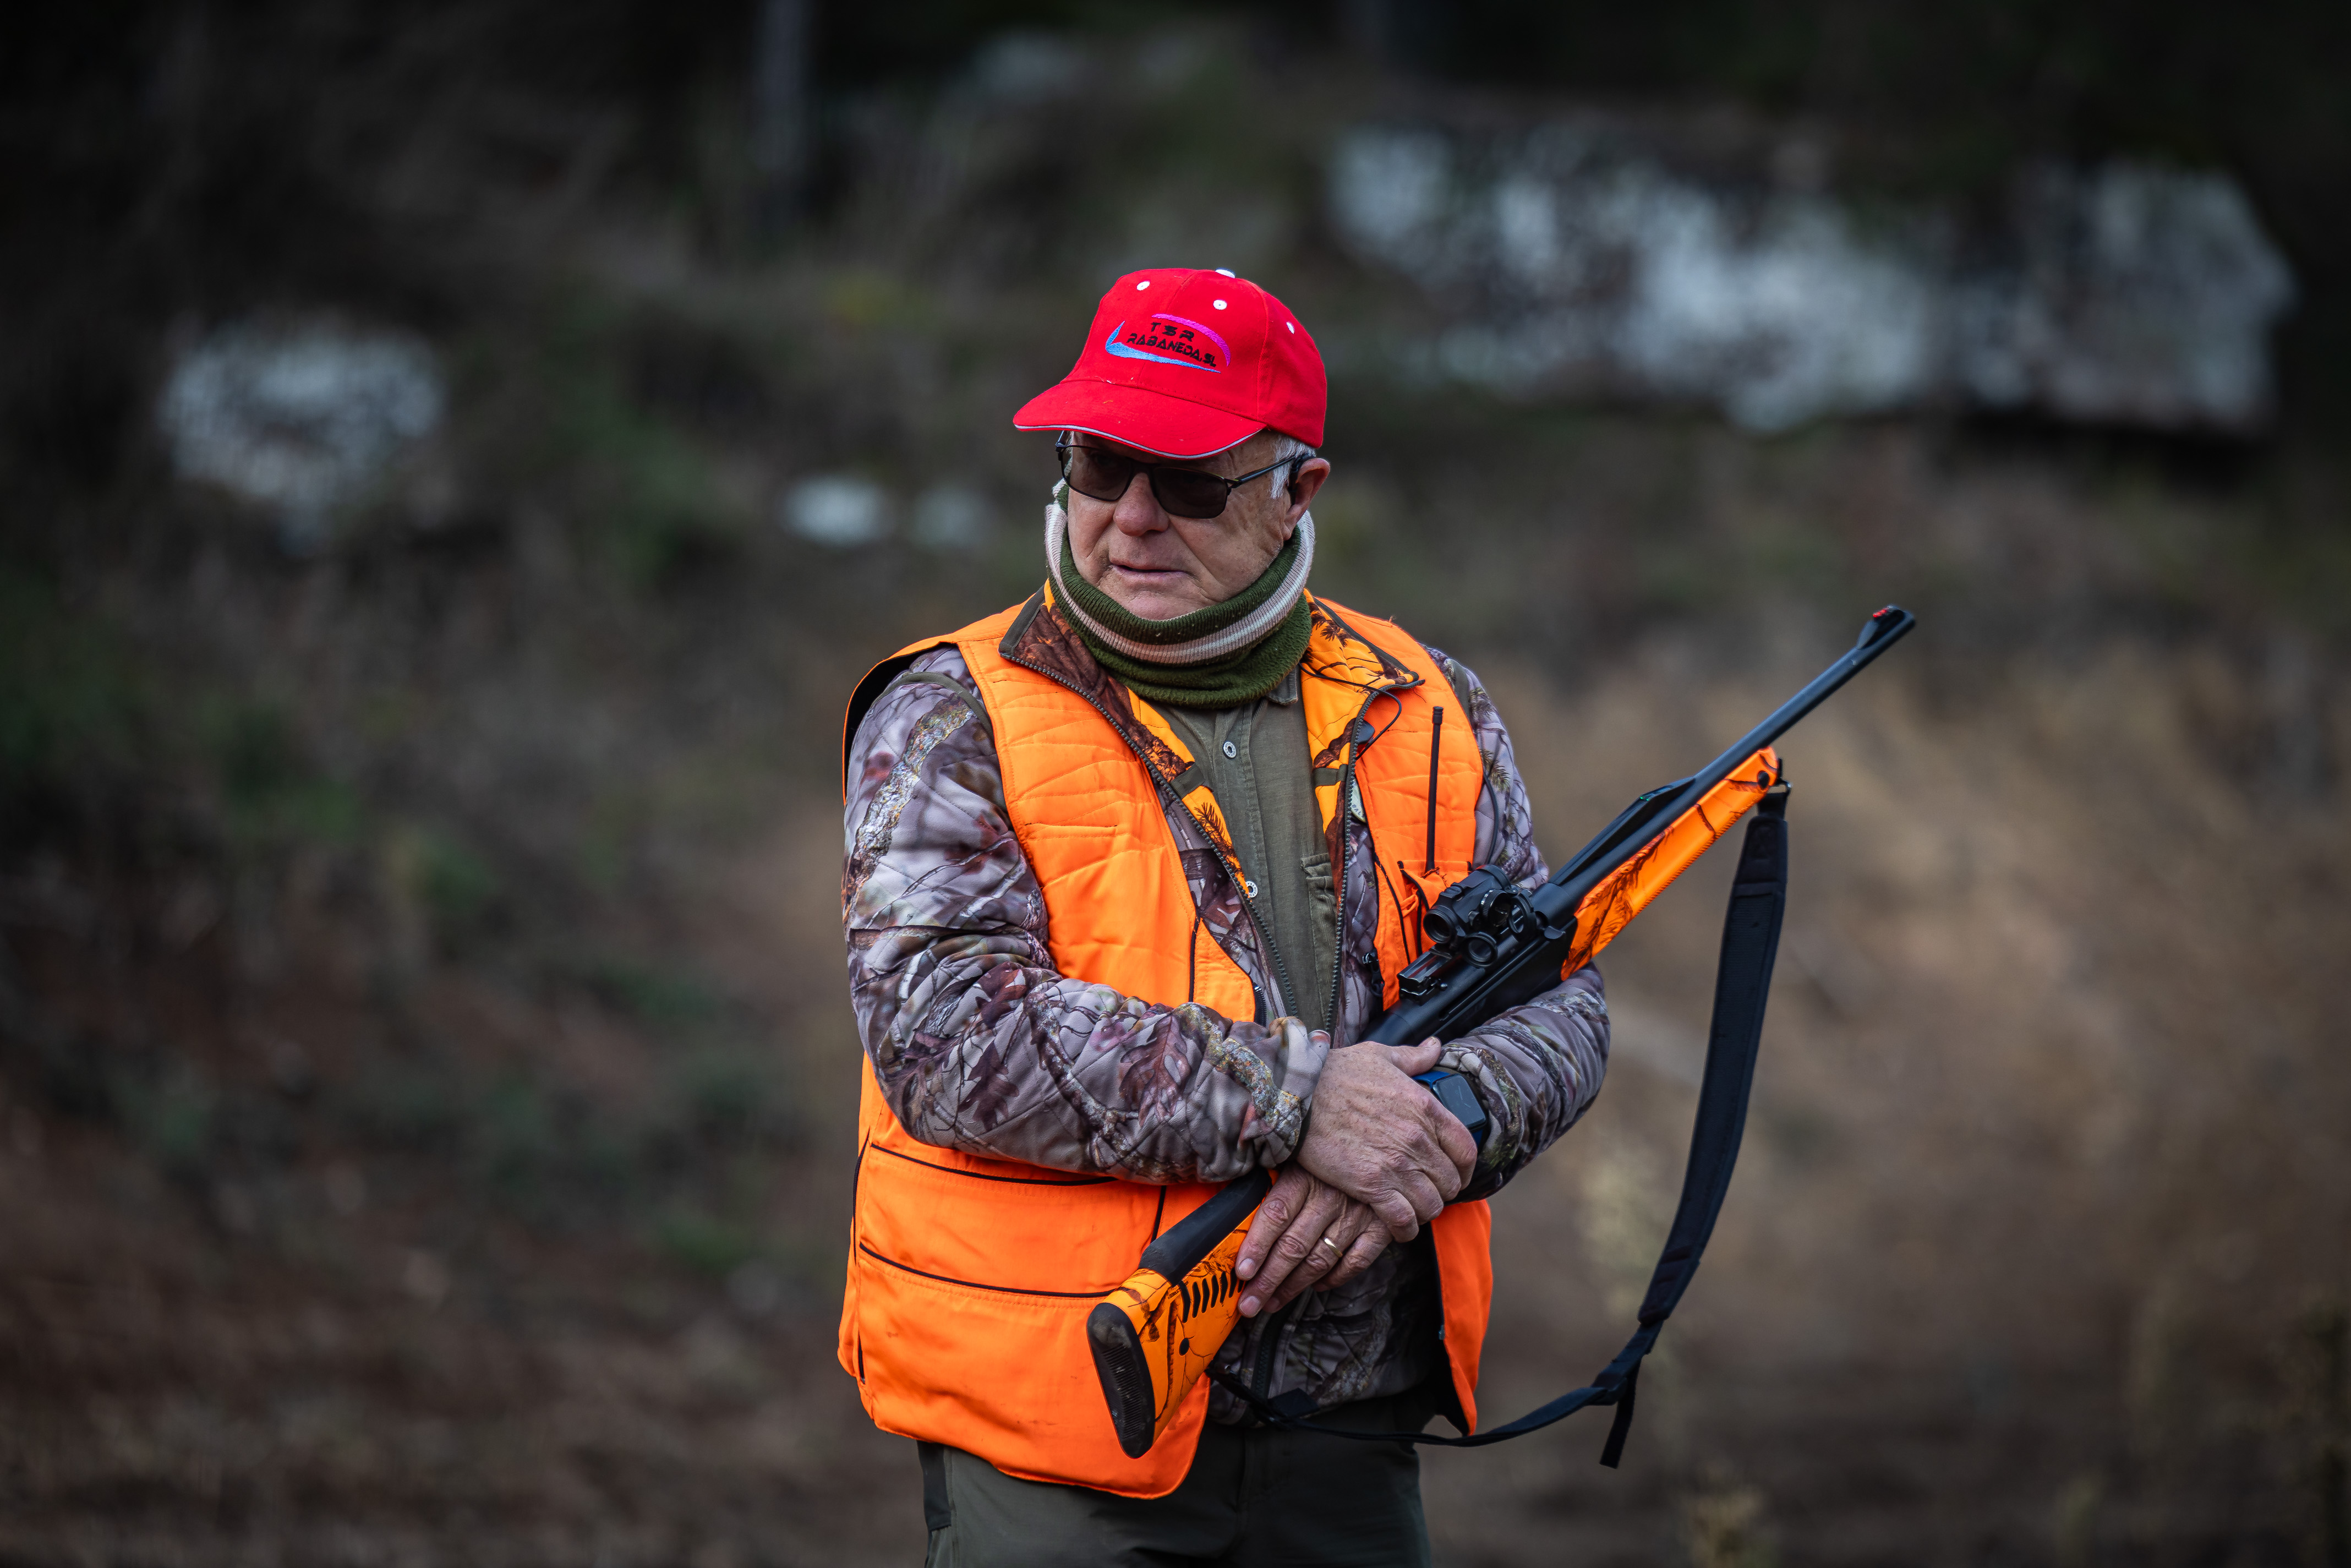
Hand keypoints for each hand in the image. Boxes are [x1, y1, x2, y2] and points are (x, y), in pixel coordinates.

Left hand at [1232, 1166, 1387, 1317]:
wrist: (1382, 1143)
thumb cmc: (1328, 1151)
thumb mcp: (1297, 1156)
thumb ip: (1270, 1179)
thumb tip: (1234, 1212)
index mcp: (1305, 1175)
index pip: (1275, 1216)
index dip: (1257, 1246)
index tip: (1242, 1272)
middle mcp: (1330, 1196)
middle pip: (1293, 1246)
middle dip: (1268, 1280)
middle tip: (1249, 1304)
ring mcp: (1358, 1214)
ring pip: (1320, 1260)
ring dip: (1294, 1286)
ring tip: (1272, 1302)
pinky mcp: (1381, 1227)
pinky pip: (1355, 1263)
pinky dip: (1334, 1279)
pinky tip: (1317, 1286)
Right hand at [1294, 1041, 1478, 1242]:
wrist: (1297, 1094)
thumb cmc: (1335, 1073)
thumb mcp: (1380, 1055)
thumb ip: (1414, 1056)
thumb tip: (1436, 1046)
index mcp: (1426, 1108)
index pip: (1466, 1150)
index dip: (1466, 1169)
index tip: (1456, 1174)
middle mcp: (1418, 1139)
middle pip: (1451, 1183)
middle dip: (1442, 1191)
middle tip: (1427, 1192)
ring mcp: (1397, 1165)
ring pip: (1432, 1205)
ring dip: (1424, 1211)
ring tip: (1412, 1209)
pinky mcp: (1372, 1186)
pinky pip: (1403, 1220)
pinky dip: (1405, 1229)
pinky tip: (1399, 1228)